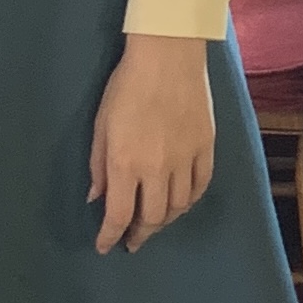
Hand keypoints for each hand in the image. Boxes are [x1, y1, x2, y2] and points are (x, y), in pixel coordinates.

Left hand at [88, 34, 217, 255]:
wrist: (168, 55)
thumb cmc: (126, 86)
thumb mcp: (101, 125)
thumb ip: (98, 165)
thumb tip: (96, 198)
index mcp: (126, 163)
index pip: (119, 215)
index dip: (110, 236)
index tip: (106, 246)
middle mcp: (157, 168)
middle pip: (153, 218)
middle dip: (140, 234)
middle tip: (132, 240)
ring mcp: (185, 158)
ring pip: (179, 206)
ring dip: (165, 221)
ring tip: (155, 222)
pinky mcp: (206, 147)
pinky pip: (201, 185)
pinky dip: (190, 200)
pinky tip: (181, 202)